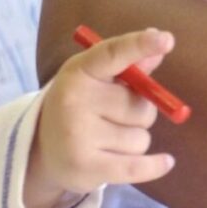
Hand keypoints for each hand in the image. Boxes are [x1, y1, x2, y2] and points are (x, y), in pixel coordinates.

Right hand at [24, 28, 177, 207]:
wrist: (39, 150)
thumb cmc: (80, 106)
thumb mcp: (97, 79)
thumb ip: (131, 64)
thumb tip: (161, 42)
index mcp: (80, 72)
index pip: (113, 54)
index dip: (140, 45)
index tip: (166, 40)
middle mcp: (75, 101)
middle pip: (142, 106)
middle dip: (138, 114)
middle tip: (111, 117)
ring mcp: (78, 135)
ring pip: (141, 138)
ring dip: (133, 141)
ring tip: (105, 140)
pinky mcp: (85, 167)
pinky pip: (137, 166)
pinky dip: (155, 166)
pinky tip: (166, 162)